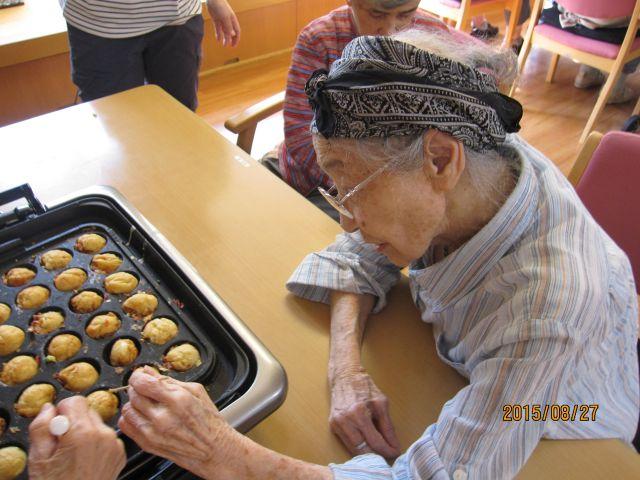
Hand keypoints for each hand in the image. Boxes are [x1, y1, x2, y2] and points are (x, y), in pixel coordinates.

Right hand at [28, 397, 125, 479]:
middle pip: (88, 410)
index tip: (56, 424)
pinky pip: (106, 437)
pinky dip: (96, 443)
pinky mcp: (120, 453)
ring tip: (74, 453)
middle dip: (74, 420)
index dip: (62, 410)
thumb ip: (42, 426)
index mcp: (83, 433)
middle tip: (62, 441)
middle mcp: (104, 435)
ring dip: (86, 431)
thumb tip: (48, 408)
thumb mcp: (39, 457)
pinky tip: (86, 459)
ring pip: (98, 423)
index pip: (76, 401)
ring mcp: (114, 445)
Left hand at [118, 367, 241, 478]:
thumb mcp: (196, 391)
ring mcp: (153, 433)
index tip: (140, 375)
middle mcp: (163, 418)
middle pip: (134, 395)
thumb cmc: (208, 420)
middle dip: (137, 388)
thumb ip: (169, 380)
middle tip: (145, 388)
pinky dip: (130, 418)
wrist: (213, 448)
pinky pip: (126, 426)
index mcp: (178, 400)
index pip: (143, 383)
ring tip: (146, 403)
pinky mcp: (147, 444)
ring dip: (134, 403)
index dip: (138, 376)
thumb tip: (148, 371)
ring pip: (128, 410)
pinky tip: (142, 416)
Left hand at [206, 0, 240, 46]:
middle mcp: (228, 22)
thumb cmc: (221, 7)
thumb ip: (228, 28)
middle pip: (231, 33)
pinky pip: (218, 29)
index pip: (237, 32)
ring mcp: (222, 21)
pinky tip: (218, 39)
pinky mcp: (216, 20)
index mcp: (233, 21)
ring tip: (223, 44)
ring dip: (224, 38)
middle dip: (231, 40)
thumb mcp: (226, 18)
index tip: (234, 46)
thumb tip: (231, 36)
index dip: (236, 39)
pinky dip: (218, 34)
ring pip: (224, 32)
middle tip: (229, 46)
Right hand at [329, 370, 399, 457]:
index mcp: (359, 413)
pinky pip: (347, 443)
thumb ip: (388, 427)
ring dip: (367, 454)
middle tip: (388, 454)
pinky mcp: (333, 425)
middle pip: (363, 449)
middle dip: (377, 455)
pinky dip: (358, 447)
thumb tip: (394, 446)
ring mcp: (337, 424)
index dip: (387, 450)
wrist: (345, 377)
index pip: (375, 441)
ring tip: (378, 452)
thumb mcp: (382, 404)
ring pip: (354, 449)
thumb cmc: (365, 388)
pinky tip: (367, 445)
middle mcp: (346, 420)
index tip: (396, 453)